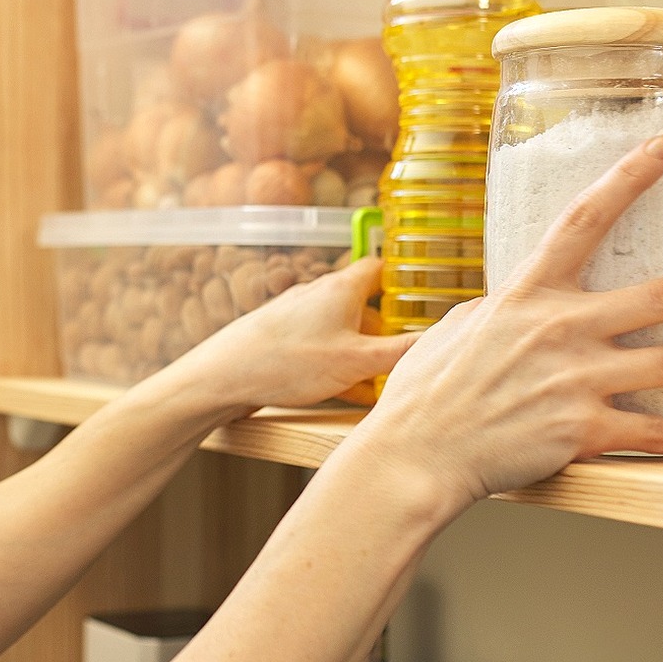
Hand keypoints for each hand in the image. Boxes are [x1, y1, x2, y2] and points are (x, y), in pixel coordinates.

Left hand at [159, 255, 418, 416]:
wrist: (221, 377)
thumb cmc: (286, 362)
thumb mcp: (357, 361)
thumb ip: (401, 351)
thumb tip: (441, 339)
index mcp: (341, 288)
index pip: (382, 269)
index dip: (406, 281)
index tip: (426, 296)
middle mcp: (318, 294)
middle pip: (364, 304)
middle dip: (386, 329)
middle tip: (406, 351)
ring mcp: (296, 316)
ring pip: (342, 330)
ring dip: (362, 352)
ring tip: (379, 381)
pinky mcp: (280, 338)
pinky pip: (320, 347)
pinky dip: (337, 364)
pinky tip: (344, 391)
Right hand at [349, 135, 662, 511]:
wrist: (417, 453)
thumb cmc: (427, 394)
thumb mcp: (460, 327)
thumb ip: (505, 308)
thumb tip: (523, 300)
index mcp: (526, 295)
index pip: (583, 220)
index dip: (629, 177)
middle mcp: (558, 329)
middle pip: (660, 297)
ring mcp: (573, 380)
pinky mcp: (580, 430)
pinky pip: (656, 432)